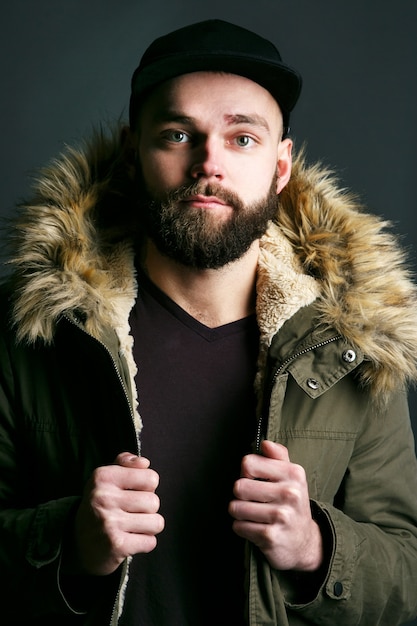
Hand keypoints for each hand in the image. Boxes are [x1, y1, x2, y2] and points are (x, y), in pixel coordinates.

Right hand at [70, 453, 164, 575]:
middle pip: (154, 501)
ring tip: (130, 527)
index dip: (147, 487)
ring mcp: (109, 522)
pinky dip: (144, 543)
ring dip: (148, 527)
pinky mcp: (116, 545)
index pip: (151, 478)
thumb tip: (144, 462)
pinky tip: (129, 540)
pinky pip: (151, 542)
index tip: (132, 493)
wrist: (76, 544)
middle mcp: (103, 497)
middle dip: (147, 510)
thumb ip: (125, 463)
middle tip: (130, 513)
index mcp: (102, 477)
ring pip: (156, 522)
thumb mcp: (106, 479)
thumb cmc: (99, 506)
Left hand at [229, 440, 321, 570]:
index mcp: (293, 473)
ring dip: (239, 512)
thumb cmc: (291, 503)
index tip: (254, 480)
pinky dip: (242, 527)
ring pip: (235, 507)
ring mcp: (280, 516)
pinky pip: (238, 526)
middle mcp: (290, 493)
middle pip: (239, 486)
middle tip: (253, 500)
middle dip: (240, 495)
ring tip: (253, 514)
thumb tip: (265, 443)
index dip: (246, 472)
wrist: (305, 542)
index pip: (248, 463)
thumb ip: (278, 456)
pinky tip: (255, 527)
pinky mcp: (270, 536)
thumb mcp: (291, 476)